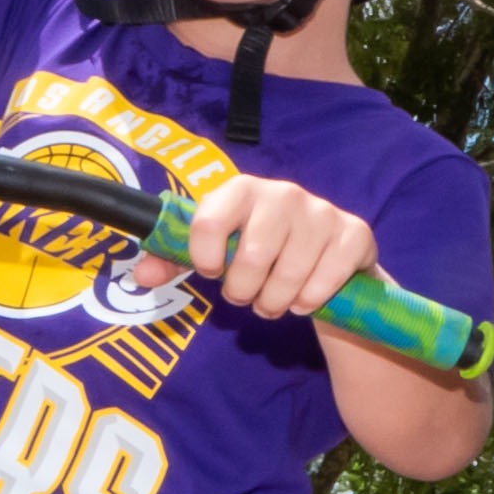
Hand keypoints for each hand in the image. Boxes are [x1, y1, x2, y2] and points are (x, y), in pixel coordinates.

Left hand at [169, 171, 386, 322]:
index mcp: (241, 190)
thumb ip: (175, 261)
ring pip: (289, 275)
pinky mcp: (353, 233)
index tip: (211, 271)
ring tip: (273, 303)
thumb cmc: (261, 251)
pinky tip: (305, 300)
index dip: (205, 256)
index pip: (210, 219)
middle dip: (243, 291)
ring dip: (276, 302)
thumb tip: (140, 277)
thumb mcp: (216, 252)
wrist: (327, 255)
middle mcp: (283, 193)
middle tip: (246, 298)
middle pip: (251, 256)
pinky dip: (309, 301)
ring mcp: (321, 212)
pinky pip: (325, 279)